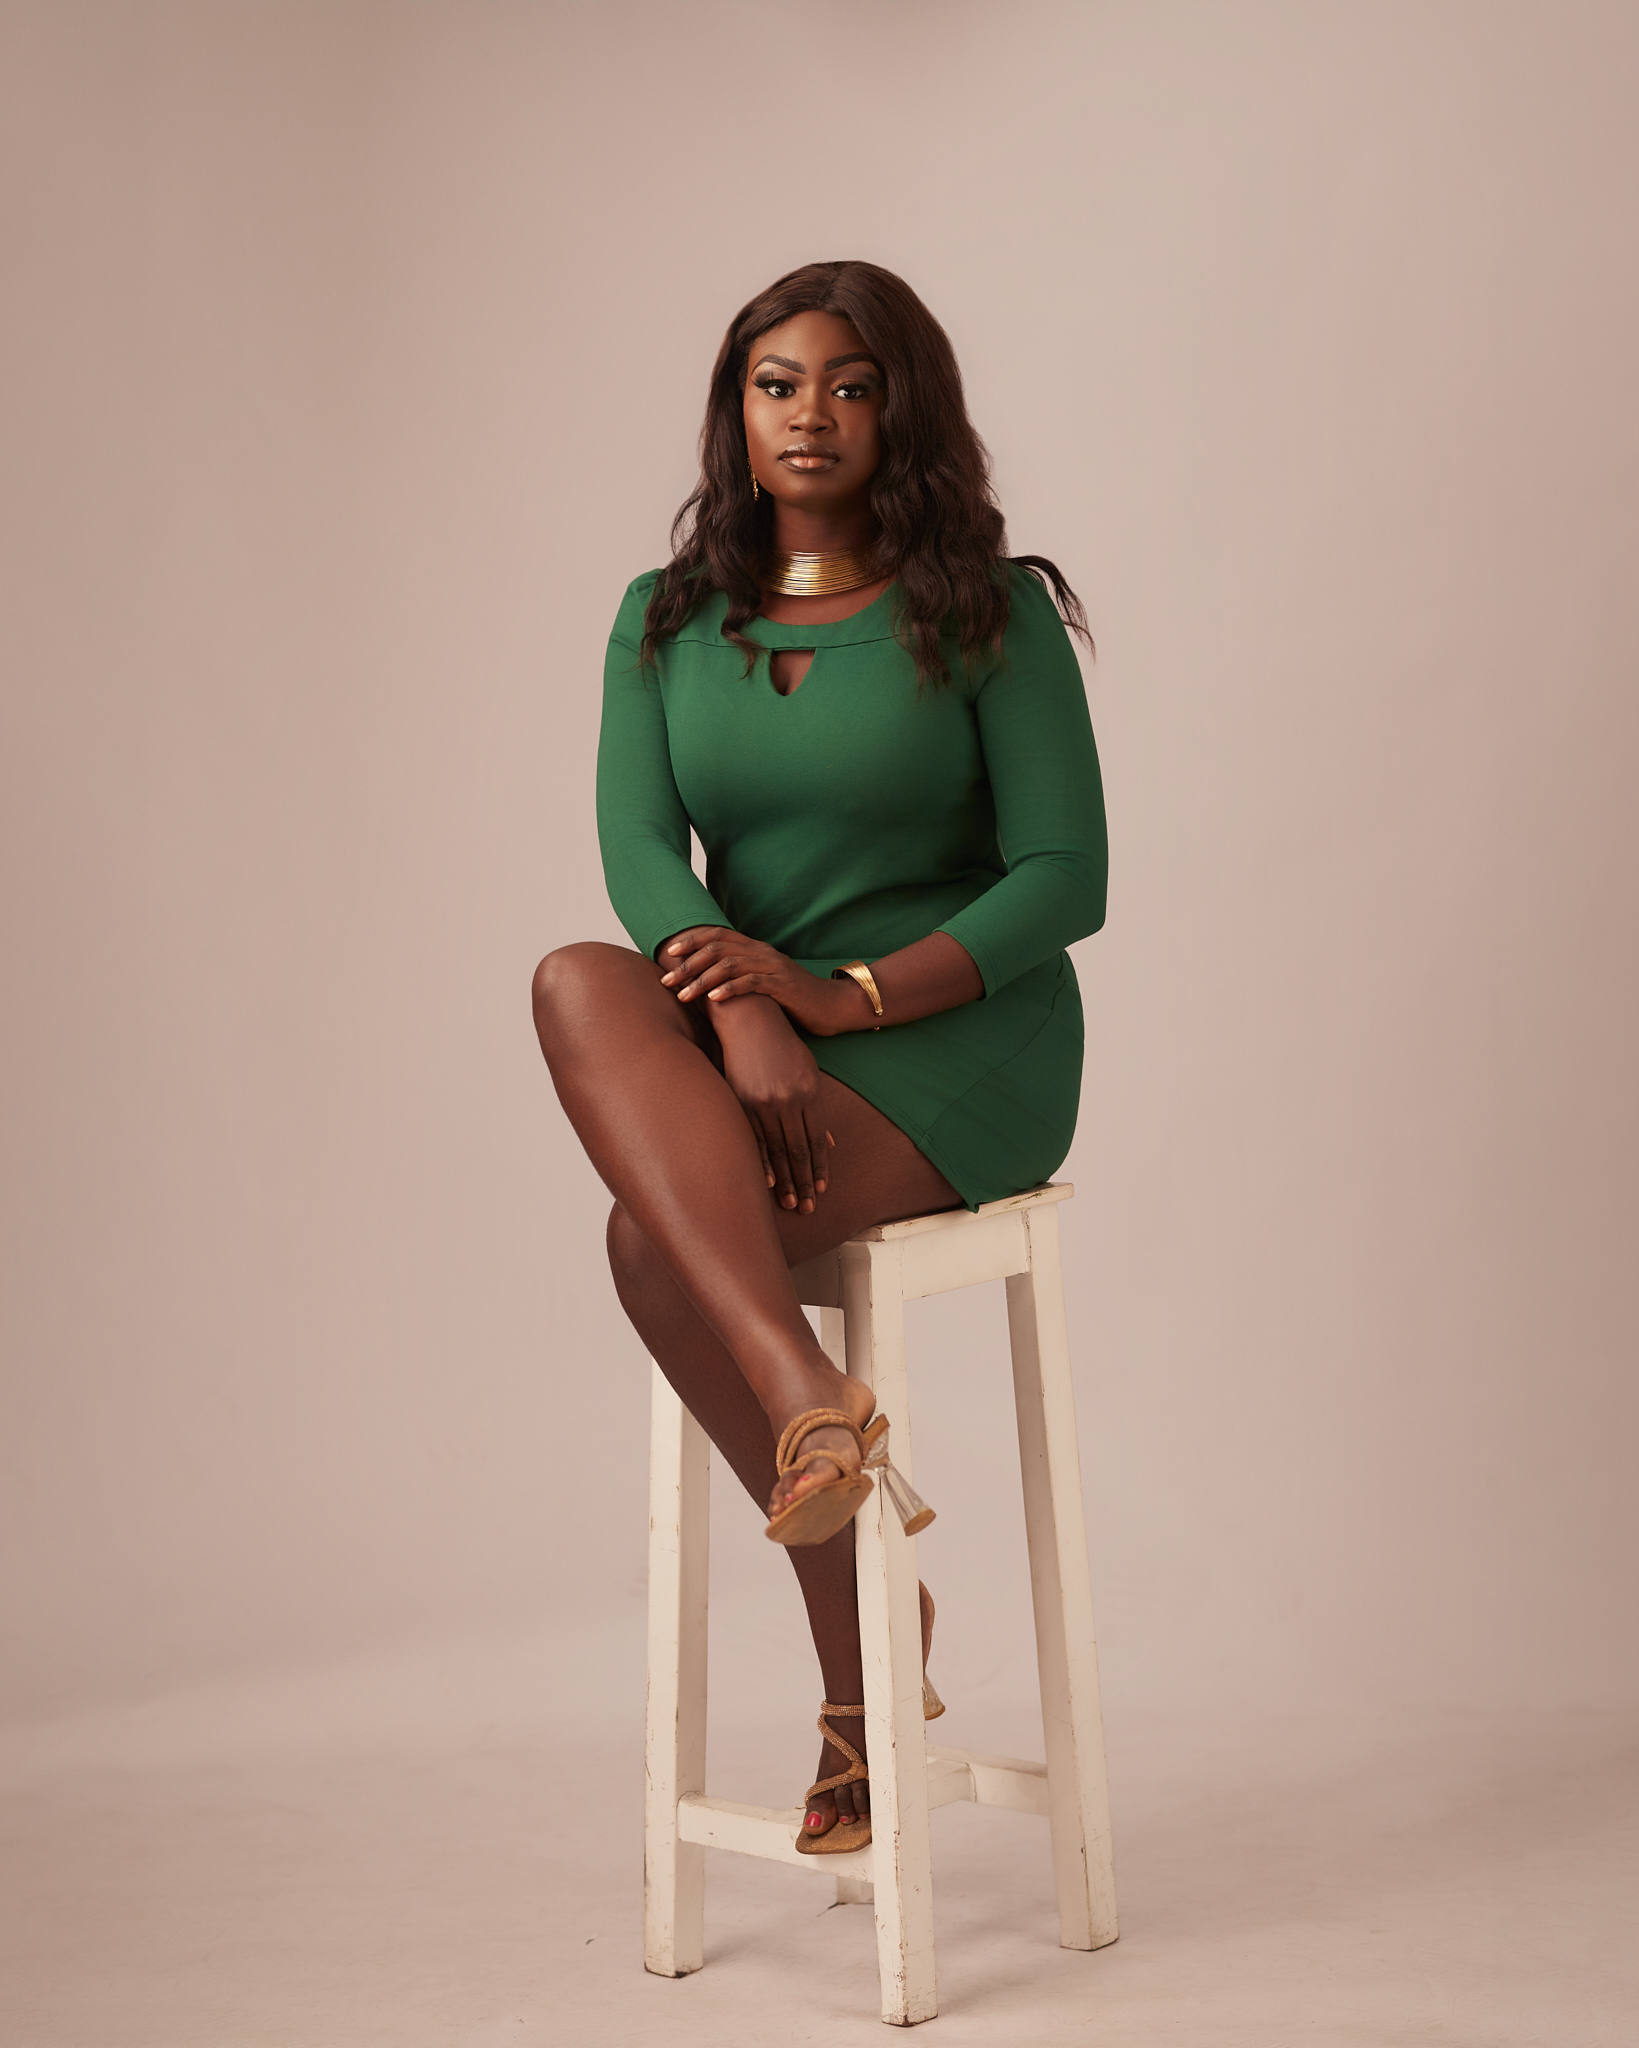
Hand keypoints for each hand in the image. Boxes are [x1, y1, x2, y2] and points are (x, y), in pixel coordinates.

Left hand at [660, 927, 871, 1036]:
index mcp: (756, 949)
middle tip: (666, 980)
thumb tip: (708, 985)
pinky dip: (730, 990)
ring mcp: (773, 968)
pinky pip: (752, 983)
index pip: (718, 936)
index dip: (692, 941)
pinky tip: (713, 1000)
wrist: (834, 1005)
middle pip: (717, 950)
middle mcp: (762, 953)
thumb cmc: (795, 999)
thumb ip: (741, 977)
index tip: (669, 953)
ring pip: (729, 966)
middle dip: (688, 965)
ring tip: (682, 995)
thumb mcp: (765, 983)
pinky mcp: (783, 986)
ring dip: (701, 980)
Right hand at [708, 994, 833, 1211]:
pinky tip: (769, 1182)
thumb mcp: (808, 1071)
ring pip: (777, 1150)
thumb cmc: (782, 1045)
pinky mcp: (741, 1101)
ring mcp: (764, 1102)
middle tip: (808, 1208)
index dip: (820, 1167)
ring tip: (792, 1204)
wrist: (749, 1019)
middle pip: (798, 1151)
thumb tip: (828, 1143)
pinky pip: (753, 1138)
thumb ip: (818, 1109)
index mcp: (809, 1093)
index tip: (822, 1190)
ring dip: (786, 1181)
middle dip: (805, 1182)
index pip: (816, 1140)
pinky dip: (762, 1162)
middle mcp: (789, 1101)